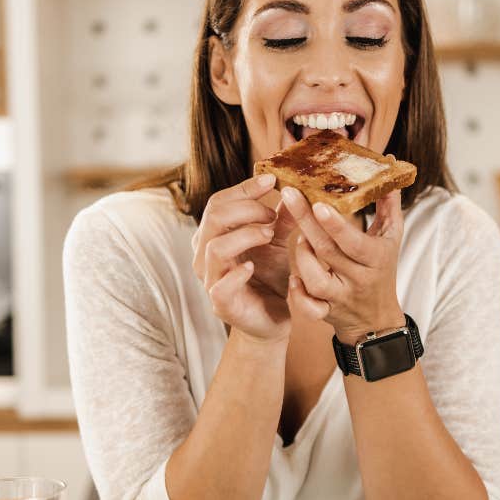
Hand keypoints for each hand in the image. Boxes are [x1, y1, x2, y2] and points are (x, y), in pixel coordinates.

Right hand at [192, 174, 290, 341]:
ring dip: (246, 235)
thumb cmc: (268, 277)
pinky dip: (237, 273)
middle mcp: (205, 254)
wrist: (270, 319)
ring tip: (270, 235)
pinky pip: (221, 285)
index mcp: (214, 235)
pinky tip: (254, 266)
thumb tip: (295, 187)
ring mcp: (211, 279)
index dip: (244, 188)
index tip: (272, 180)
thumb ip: (281, 217)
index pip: (219, 202)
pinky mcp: (221, 304)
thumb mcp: (277, 242)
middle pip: (214, 217)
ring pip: (215, 247)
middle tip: (273, 215)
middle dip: (247, 209)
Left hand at [281, 187, 405, 343]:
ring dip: (301, 256)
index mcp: (375, 257)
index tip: (318, 202)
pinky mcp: (326, 312)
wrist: (377, 319)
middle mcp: (358, 278)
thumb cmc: (382, 268)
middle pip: (328, 251)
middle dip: (306, 222)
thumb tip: (390, 164)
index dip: (335, 225)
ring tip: (299, 236)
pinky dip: (297, 293)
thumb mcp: (390, 236)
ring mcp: (341, 296)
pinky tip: (292, 277)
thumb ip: (388, 203)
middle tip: (289, 194)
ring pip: (315, 280)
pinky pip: (309, 307)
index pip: (354, 242)